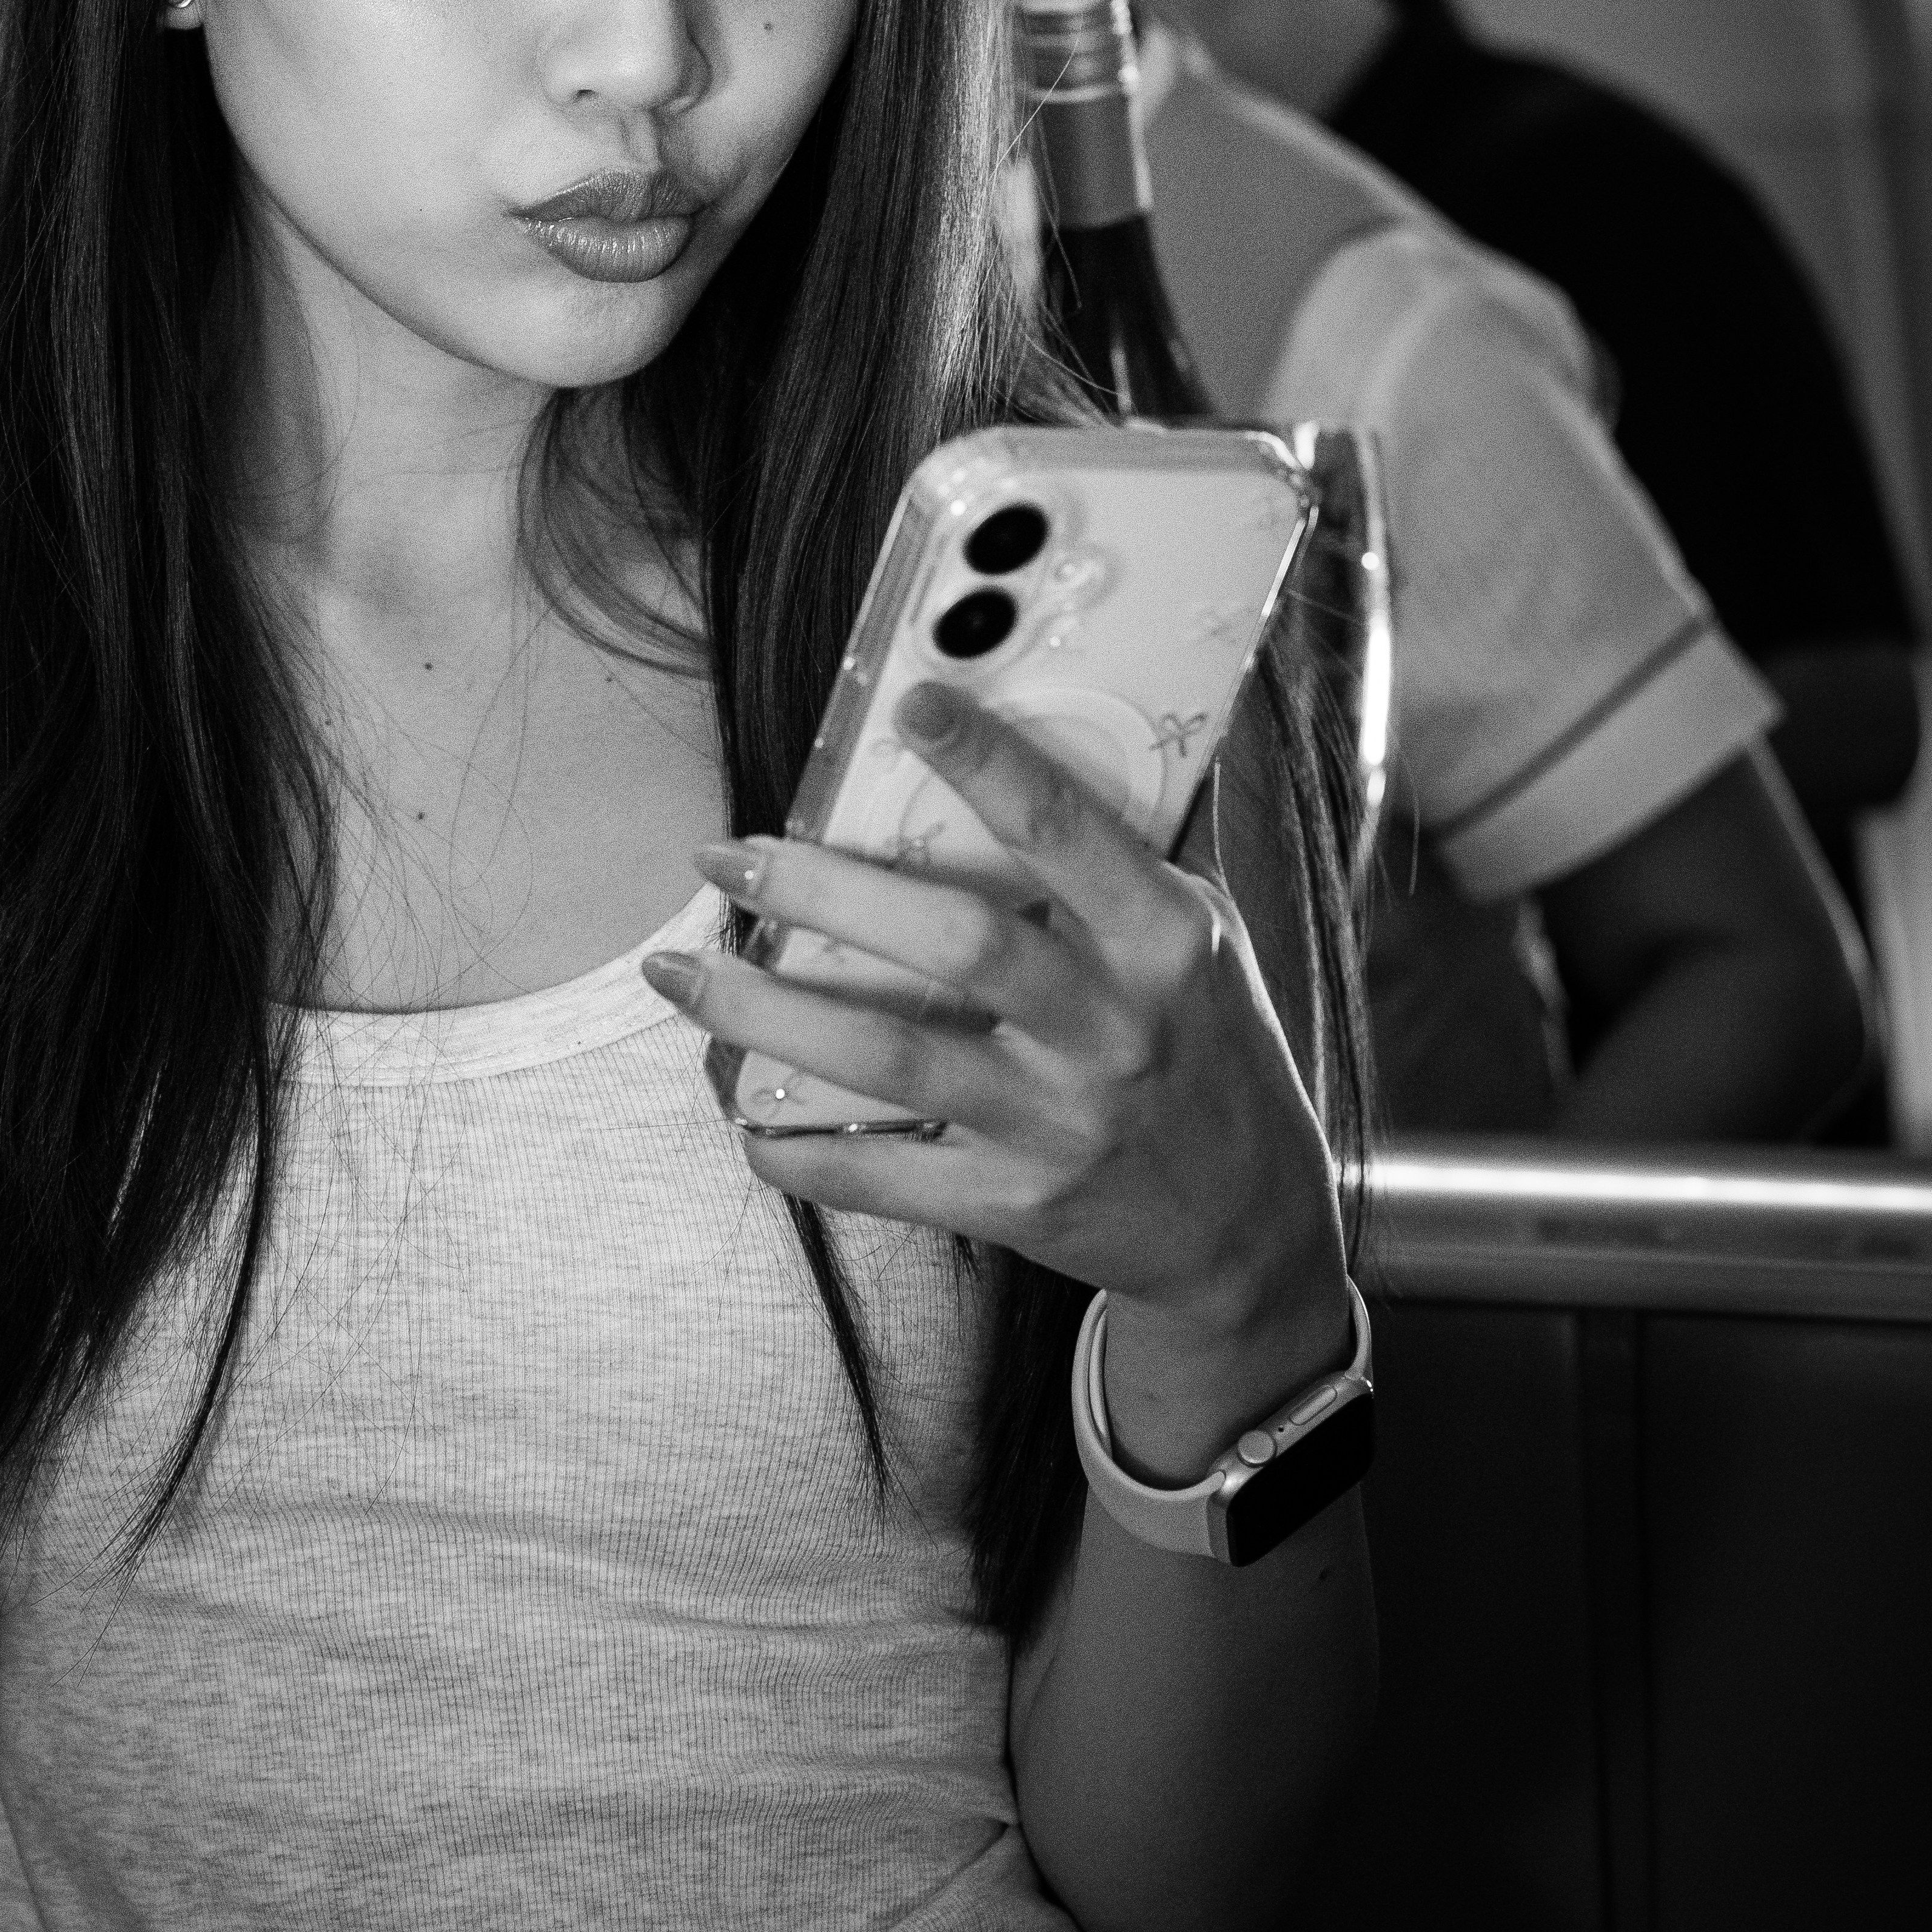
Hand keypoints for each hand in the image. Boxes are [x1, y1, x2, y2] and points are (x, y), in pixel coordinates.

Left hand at [647, 681, 1348, 1453]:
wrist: (1250, 1227)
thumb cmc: (1208, 1051)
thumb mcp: (1199, 943)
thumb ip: (1117, 864)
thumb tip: (1036, 739)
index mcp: (1163, 941)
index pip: (1065, 832)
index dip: (986, 763)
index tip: (909, 704)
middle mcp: (1113, 1029)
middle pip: (953, 941)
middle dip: (823, 889)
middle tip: (726, 853)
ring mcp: (1060, 1123)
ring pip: (889, 1057)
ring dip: (767, 1015)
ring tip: (681, 973)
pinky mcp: (1017, 1205)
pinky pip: (884, 1176)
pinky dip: (800, 1152)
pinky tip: (744, 1118)